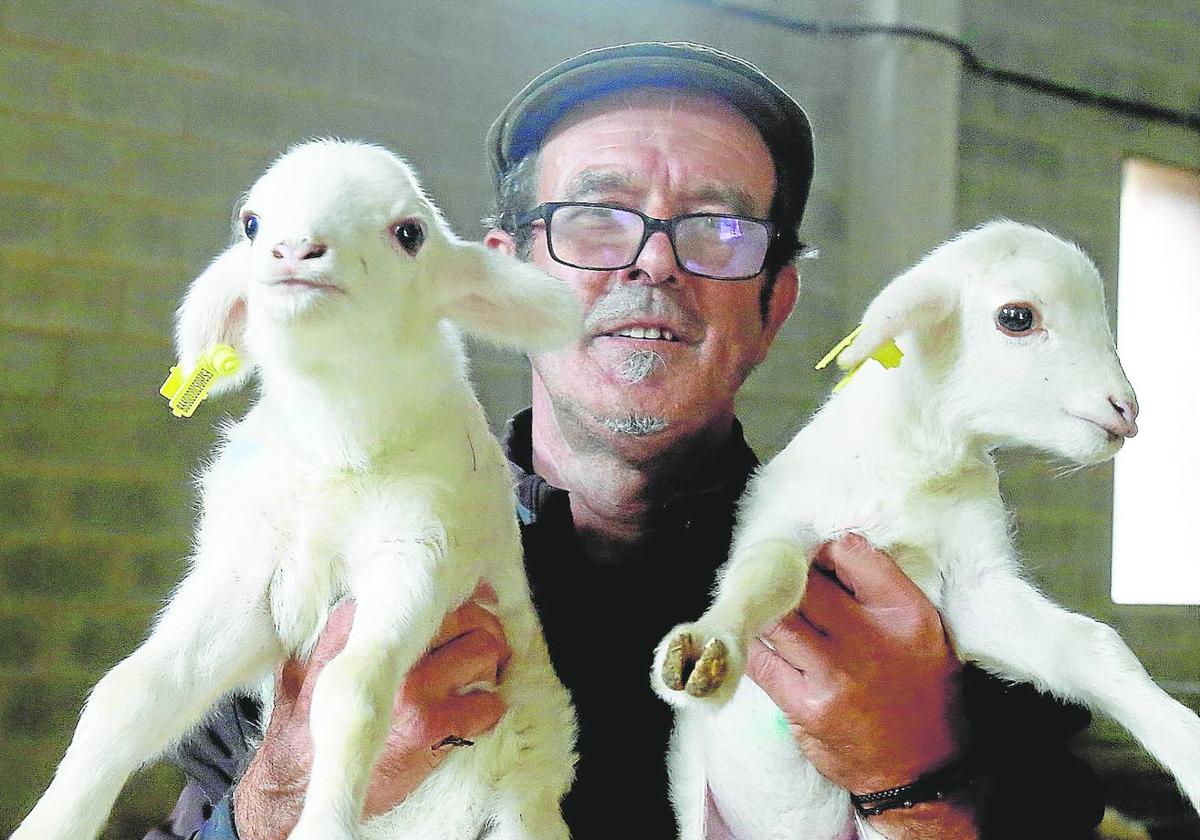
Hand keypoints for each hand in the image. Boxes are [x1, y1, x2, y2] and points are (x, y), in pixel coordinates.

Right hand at [233, 585, 510, 839]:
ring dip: (491, 666)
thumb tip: (401, 588)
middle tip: (484, 647)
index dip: (460, 599)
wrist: (296, 782)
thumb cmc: (310, 717)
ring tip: (480, 677)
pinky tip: (473, 713)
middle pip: (466, 616)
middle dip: (484, 630)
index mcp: (356, 624)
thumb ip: (348, 626)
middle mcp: (385, 649)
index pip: (429, 590)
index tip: (473, 608)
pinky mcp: (429, 727)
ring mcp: (409, 688)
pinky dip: (489, 707)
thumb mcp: (313, 656)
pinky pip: (487, 703)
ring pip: (484, 652)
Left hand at [745, 534, 967, 795]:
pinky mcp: (806, 706)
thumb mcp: (924, 630)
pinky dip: (752, 646)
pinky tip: (755, 641)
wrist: (922, 771)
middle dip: (784, 578)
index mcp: (906, 613)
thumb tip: (826, 551)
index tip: (810, 560)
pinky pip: (761, 661)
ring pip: (777, 618)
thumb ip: (882, 589)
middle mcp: (871, 639)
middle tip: (776, 580)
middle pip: (803, 583)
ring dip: (764, 610)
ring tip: (762, 607)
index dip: (820, 551)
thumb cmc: (920, 692)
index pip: (848, 553)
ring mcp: (835, 673)